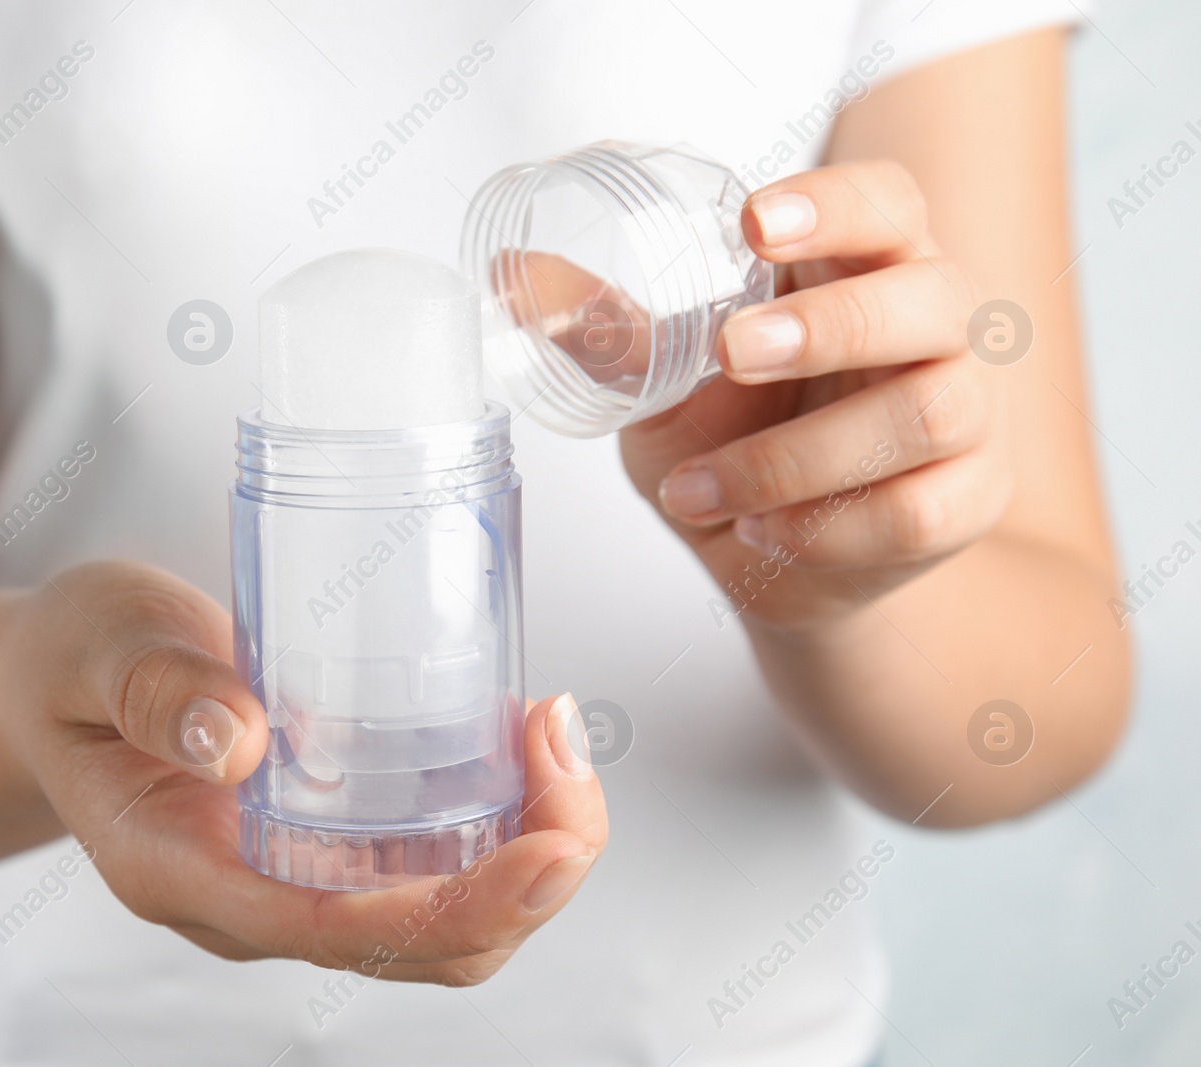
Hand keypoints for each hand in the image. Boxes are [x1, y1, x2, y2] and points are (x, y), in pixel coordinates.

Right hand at [0, 561, 607, 985]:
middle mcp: (251, 899)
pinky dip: (504, 819)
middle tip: (568, 750)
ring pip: (446, 922)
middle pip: (421, 949)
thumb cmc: (72, 664)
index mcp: (181, 871)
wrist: (60, 679)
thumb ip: (155, 688)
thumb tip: (244, 743)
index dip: (456, 907)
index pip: (334, 932)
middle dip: (527, 881)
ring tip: (558, 735)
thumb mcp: (96, 645)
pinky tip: (520, 739)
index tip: (547, 847)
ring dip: (531, 849)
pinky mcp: (331, 843)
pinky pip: (437, 866)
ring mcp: (297, 879)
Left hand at [617, 161, 1005, 627]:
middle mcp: (934, 326)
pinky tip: (761, 531)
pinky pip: (918, 512)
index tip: (754, 224)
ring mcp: (968, 412)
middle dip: (828, 326)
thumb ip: (610, 333)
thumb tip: (509, 274)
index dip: (833, 204)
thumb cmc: (732, 438)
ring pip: (926, 414)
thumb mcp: (664, 383)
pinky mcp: (972, 499)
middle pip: (929, 298)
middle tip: (730, 354)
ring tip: (698, 491)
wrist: (779, 553)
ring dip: (795, 459)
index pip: (885, 202)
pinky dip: (824, 528)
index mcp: (863, 265)